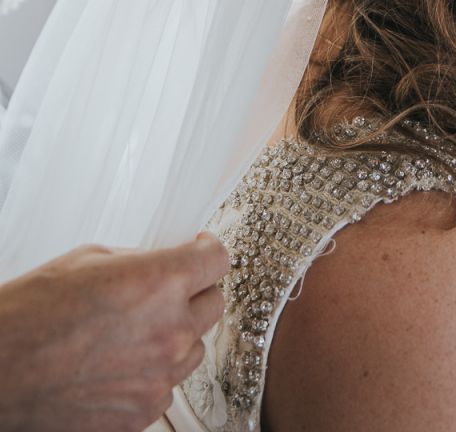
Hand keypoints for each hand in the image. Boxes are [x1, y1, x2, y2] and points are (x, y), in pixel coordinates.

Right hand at [0, 234, 228, 431]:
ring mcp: (160, 375)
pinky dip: (154, 372)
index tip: (199, 250)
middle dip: (195, 292)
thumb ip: (141, 261)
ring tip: (136, 331)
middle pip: (215, 303)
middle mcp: (171, 330)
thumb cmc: (30, 314)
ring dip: (178, 334)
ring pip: (196, 346)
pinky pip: (169, 384)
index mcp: (161, 283)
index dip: (207, 251)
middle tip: (169, 290)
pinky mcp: (143, 411)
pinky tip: (121, 362)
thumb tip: (164, 262)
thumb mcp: (90, 259)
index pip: (218, 259)